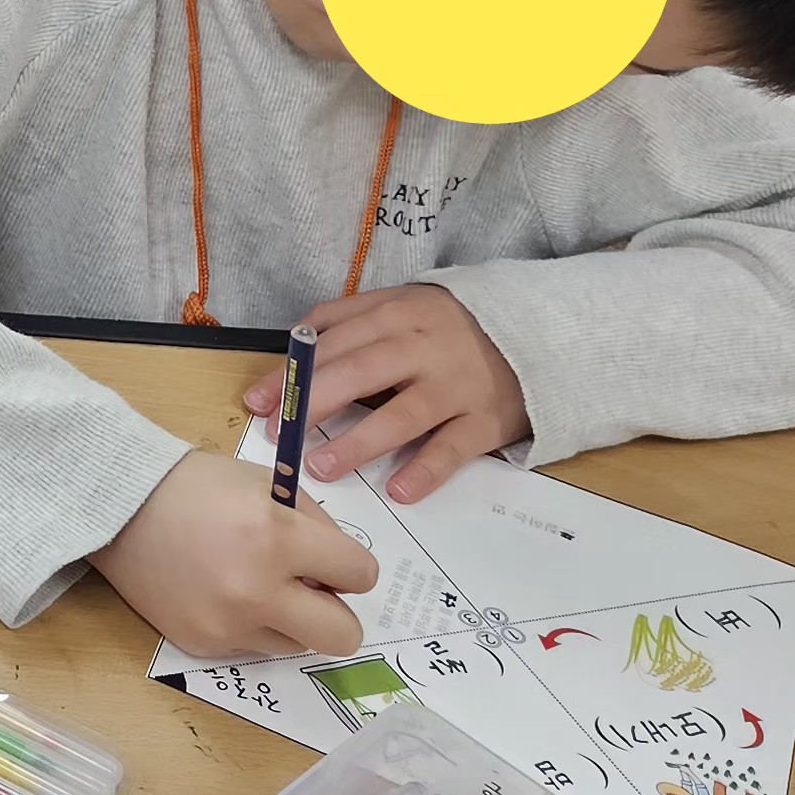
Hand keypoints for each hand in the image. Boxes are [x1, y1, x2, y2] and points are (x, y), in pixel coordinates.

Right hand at [94, 448, 379, 661]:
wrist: (116, 508)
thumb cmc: (195, 485)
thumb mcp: (265, 484)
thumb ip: (314, 524)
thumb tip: (339, 569)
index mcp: (277, 539)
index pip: (360, 574)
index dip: (350, 565)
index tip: (329, 560)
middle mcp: (257, 590)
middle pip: (344, 635)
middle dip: (337, 612)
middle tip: (310, 591)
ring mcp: (228, 625)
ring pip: (298, 645)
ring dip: (288, 619)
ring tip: (252, 586)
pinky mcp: (201, 644)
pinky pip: (252, 648)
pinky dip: (248, 626)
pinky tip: (218, 594)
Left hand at [243, 283, 529, 504]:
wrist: (538, 333)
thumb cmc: (451, 325)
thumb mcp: (401, 304)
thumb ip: (349, 317)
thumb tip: (294, 341)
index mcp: (396, 315)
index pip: (330, 345)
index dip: (290, 374)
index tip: (256, 402)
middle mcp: (424, 348)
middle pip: (359, 374)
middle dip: (312, 406)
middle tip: (278, 435)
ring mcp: (458, 386)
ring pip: (402, 414)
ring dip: (358, 442)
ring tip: (321, 467)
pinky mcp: (488, 420)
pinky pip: (454, 448)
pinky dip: (427, 469)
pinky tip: (399, 490)